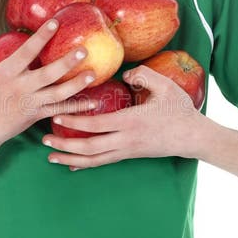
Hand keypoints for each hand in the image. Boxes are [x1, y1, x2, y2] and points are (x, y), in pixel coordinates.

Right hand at [0, 20, 99, 162]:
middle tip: (84, 50)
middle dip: (67, 62)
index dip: (42, 37)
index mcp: (5, 73)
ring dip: (77, 84)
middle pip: (49, 73)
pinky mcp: (35, 116)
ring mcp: (30, 103)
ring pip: (58, 94)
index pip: (27, 52)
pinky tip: (93, 103)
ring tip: (93, 73)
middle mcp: (21, 88)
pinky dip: (76, 108)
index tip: (55, 23)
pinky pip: (59, 111)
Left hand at [42, 65, 207, 168]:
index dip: (74, 123)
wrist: (193, 137)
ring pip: (94, 160)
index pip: (96, 126)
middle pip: (89, 148)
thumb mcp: (165, 86)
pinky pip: (103, 162)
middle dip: (65, 145)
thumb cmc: (180, 110)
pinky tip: (72, 164)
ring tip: (51, 156)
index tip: (56, 116)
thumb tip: (125, 74)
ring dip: (70, 158)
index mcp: (131, 122)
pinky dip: (85, 164)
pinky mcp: (129, 155)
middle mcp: (126, 140)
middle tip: (45, 138)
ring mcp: (127, 150)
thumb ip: (144, 75)